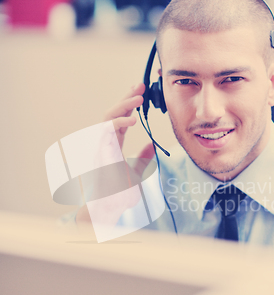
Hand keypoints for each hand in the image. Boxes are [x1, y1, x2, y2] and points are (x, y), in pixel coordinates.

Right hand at [76, 84, 155, 238]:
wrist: (106, 209)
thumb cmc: (118, 194)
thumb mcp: (136, 173)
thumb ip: (142, 159)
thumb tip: (152, 146)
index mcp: (113, 145)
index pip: (120, 119)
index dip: (129, 105)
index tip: (140, 92)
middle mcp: (105, 143)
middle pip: (113, 113)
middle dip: (126, 97)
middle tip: (140, 85)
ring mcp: (101, 146)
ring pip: (107, 117)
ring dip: (123, 105)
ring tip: (138, 97)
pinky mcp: (99, 152)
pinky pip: (106, 132)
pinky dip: (118, 123)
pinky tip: (132, 118)